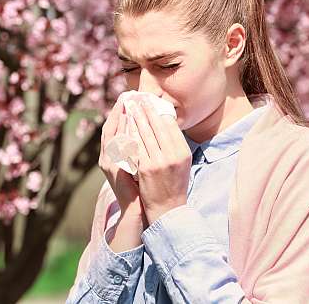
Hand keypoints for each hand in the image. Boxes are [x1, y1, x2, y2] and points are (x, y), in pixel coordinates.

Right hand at [98, 98, 145, 222]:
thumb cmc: (141, 186)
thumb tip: (149, 129)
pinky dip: (122, 133)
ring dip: (118, 119)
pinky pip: (116, 147)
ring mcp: (108, 163)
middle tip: (126, 96)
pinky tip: (129, 124)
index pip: (114, 128)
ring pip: (111, 135)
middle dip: (117, 111)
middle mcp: (106, 157)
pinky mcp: (113, 169)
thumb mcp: (139, 162)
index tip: (127, 97)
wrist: (137, 209)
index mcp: (113, 154)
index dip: (119, 112)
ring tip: (126, 104)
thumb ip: (139, 147)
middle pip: (109, 128)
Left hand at [130, 98, 191, 225]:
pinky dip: (130, 133)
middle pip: (157, 126)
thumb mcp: (181, 162)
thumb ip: (174, 144)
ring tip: (131, 107)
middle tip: (138, 99)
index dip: (159, 111)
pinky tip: (125, 125)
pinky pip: (135, 146)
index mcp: (183, 152)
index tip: (151, 102)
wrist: (167, 209)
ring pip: (144, 134)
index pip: (170, 126)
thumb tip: (164, 120)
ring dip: (136, 118)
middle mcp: (173, 156)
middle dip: (146, 110)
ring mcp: (158, 162)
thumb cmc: (174, 183)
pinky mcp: (144, 169)